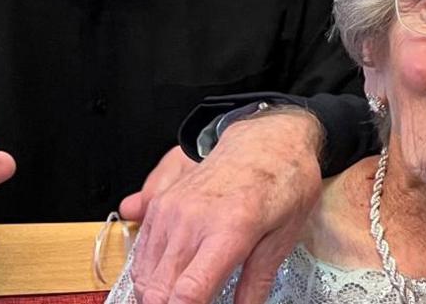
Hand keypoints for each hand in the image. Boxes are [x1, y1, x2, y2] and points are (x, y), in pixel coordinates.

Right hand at [128, 110, 325, 303]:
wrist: (268, 138)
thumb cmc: (283, 180)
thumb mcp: (283, 236)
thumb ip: (257, 281)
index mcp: (228, 231)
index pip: (188, 293)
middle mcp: (192, 221)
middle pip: (158, 291)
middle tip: (199, 303)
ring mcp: (172, 210)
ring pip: (144, 276)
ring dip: (159, 294)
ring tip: (188, 293)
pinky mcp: (162, 204)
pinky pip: (141, 253)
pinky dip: (150, 274)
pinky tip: (172, 278)